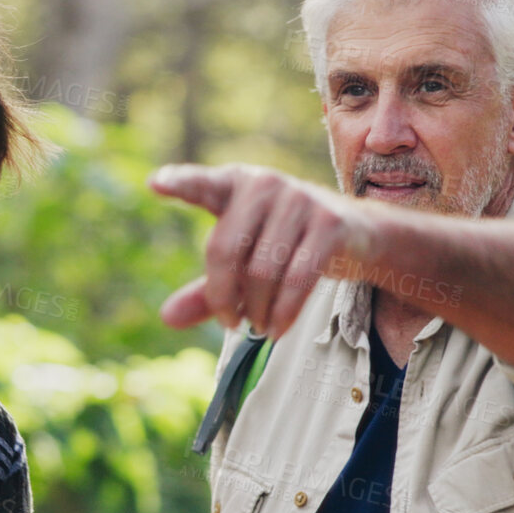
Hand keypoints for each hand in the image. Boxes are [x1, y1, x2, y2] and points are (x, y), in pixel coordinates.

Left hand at [149, 163, 379, 338]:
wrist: (359, 232)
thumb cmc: (287, 243)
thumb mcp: (244, 262)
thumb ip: (206, 289)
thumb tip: (166, 317)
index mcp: (234, 185)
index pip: (202, 184)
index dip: (180, 183)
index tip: (154, 184)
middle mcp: (264, 184)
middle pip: (224, 249)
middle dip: (222, 296)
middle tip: (229, 323)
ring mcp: (299, 199)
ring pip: (261, 272)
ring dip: (256, 310)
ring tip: (257, 325)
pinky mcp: (329, 223)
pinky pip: (296, 280)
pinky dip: (282, 313)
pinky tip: (276, 329)